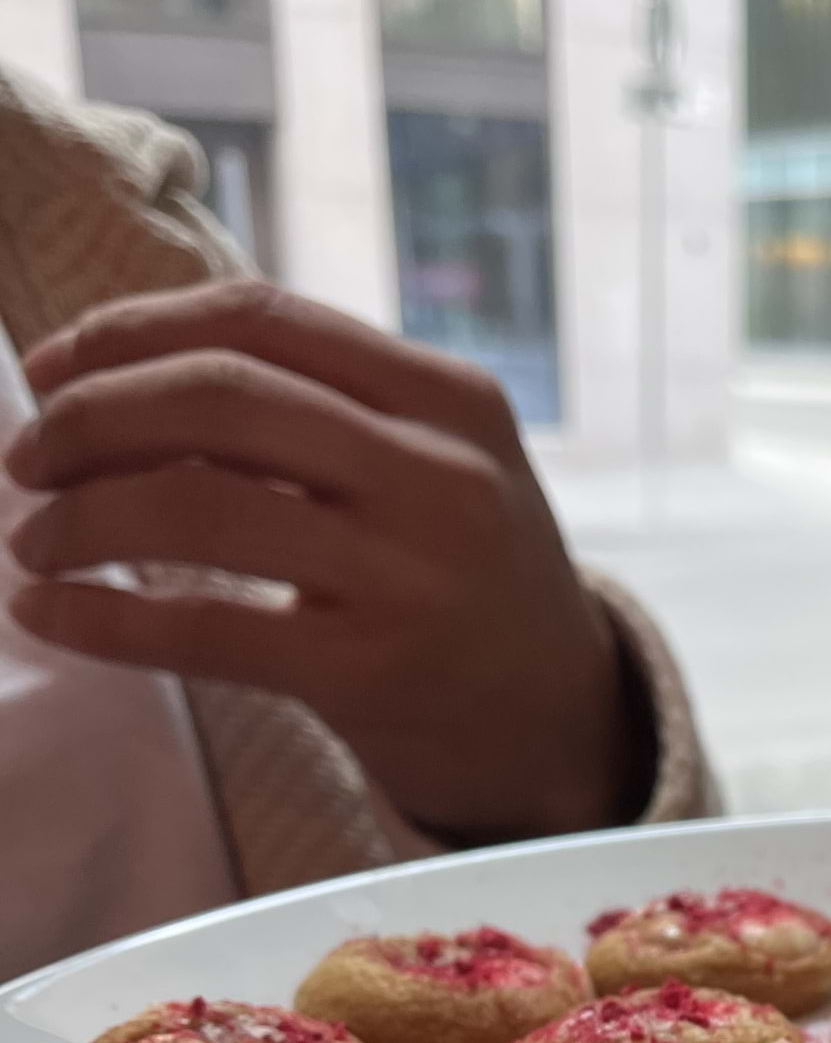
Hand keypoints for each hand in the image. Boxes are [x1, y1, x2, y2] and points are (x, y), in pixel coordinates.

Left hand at [3, 283, 641, 839]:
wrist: (564, 723)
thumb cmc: (475, 581)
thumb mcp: (446, 462)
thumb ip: (336, 405)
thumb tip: (132, 371)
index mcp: (453, 398)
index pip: (261, 318)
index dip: (133, 330)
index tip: (55, 368)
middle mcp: (440, 475)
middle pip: (219, 397)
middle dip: (91, 418)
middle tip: (29, 457)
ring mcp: (409, 574)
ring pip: (199, 503)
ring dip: (81, 517)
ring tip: (34, 539)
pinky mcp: (370, 671)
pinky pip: (205, 629)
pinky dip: (104, 619)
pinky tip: (49, 611)